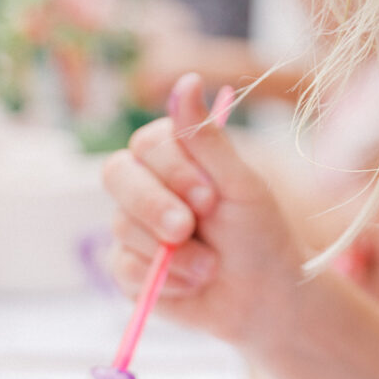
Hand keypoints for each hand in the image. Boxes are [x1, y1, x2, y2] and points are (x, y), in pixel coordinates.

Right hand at [104, 72, 304, 352]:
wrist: (262, 299)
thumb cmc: (259, 235)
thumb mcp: (240, 185)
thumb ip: (207, 139)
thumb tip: (186, 79)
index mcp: (173, 157)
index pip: (145, 145)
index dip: (172, 171)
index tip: (210, 197)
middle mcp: (146, 187)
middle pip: (116, 176)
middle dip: (154, 207)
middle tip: (186, 231)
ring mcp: (131, 227)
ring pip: (122, 227)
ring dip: (173, 253)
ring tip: (210, 266)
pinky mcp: (126, 269)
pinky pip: (123, 268)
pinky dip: (163, 281)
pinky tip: (191, 284)